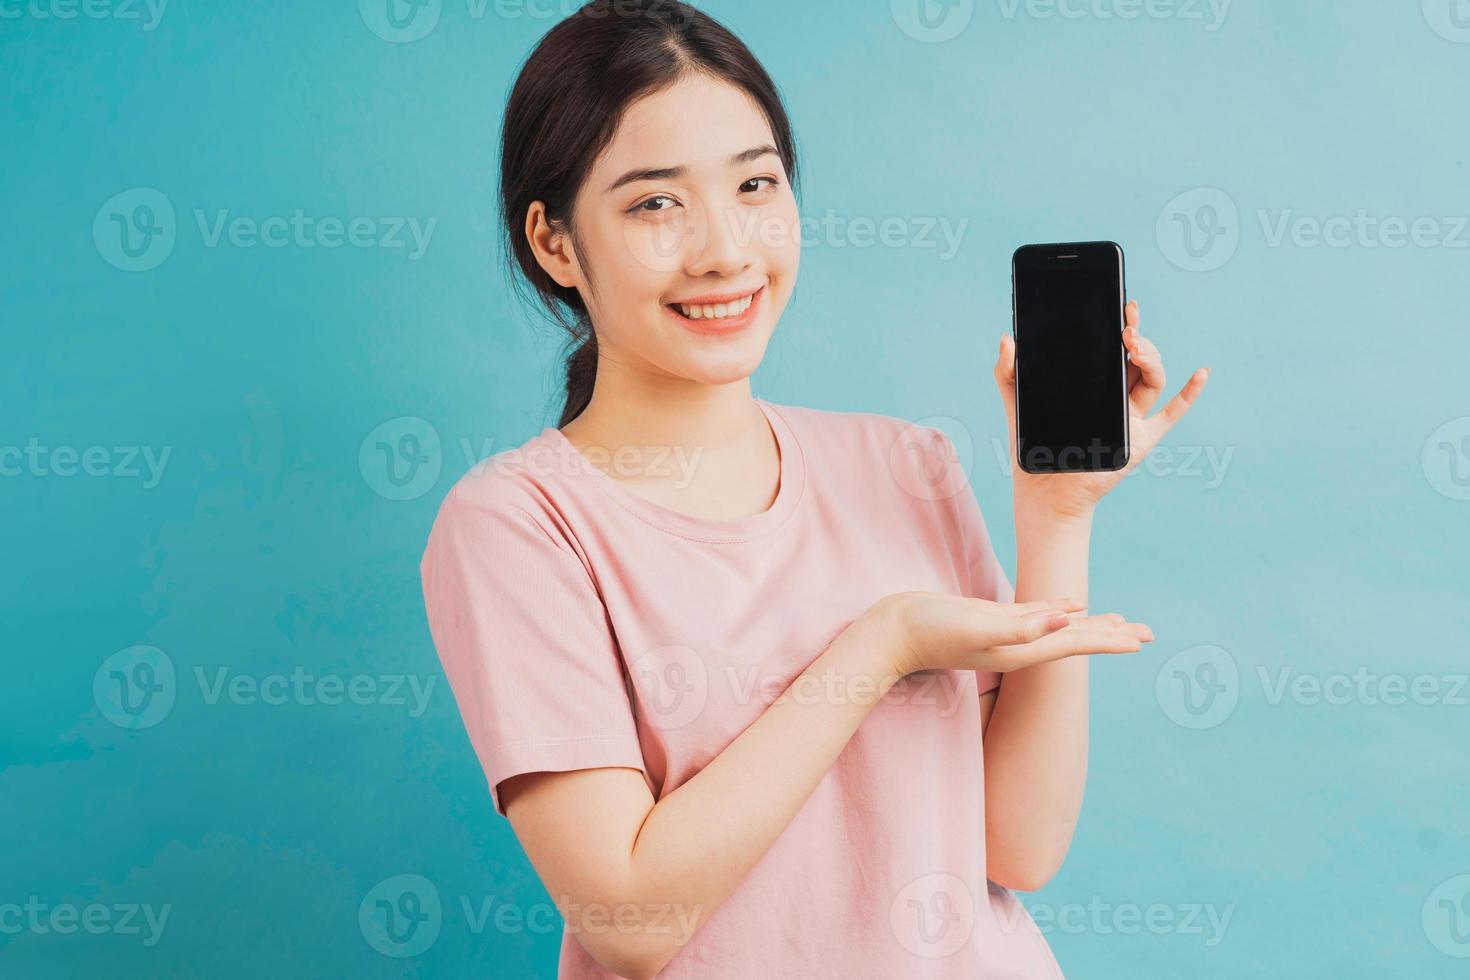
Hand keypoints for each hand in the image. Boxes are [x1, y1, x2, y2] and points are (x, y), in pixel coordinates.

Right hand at [871, 593, 1152, 676]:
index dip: (1109, 640)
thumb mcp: (977, 626)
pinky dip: (1059, 611)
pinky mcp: (992, 619)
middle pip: (1076, 639)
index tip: (1142, 640)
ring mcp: (1006, 633)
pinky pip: (1037, 615)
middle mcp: (1019, 644)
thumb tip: (1066, 620)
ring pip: (1060, 627)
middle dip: (1112, 635)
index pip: (1076, 643)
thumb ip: (1021, 627)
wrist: (893, 632)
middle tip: (1147, 633)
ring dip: (1092, 625)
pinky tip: (1072, 607)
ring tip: (1119, 622)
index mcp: (1022, 649)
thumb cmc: (931, 630)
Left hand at [995, 298, 1210, 519]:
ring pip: (1152, 378)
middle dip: (1137, 338)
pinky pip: (1172, 414)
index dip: (1124, 325)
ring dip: (1151, 358)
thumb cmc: (1033, 443)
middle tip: (1126, 328)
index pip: (1114, 348)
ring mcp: (1132, 418)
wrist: (1041, 489)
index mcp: (1094, 384)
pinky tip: (1201, 373)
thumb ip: (1007, 370)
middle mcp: (1117, 397)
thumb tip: (1007, 338)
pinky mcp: (1139, 440)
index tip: (1124, 305)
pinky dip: (1190, 394)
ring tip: (1136, 346)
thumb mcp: (1015, 400)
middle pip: (1137, 359)